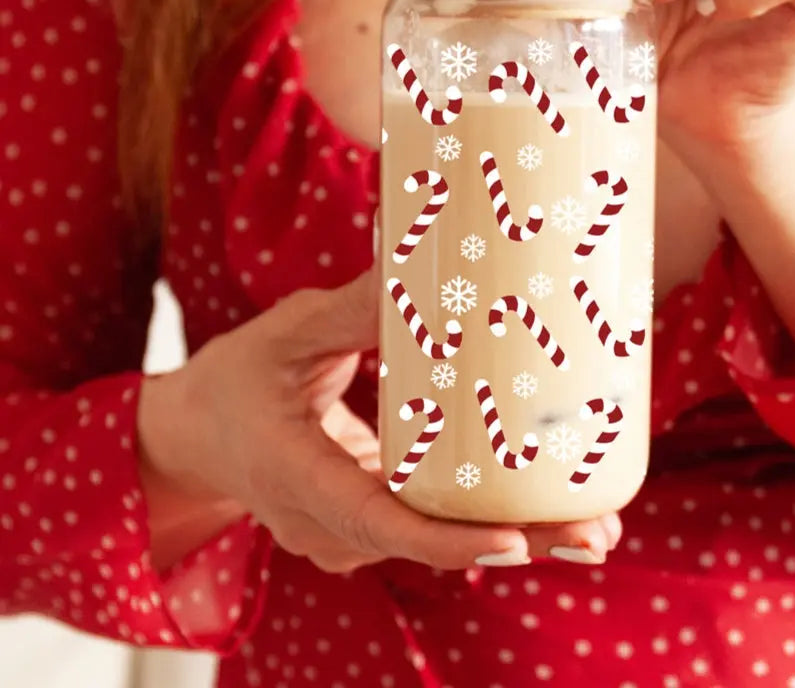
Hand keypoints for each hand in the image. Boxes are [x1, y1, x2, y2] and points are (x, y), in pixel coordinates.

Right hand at [138, 272, 620, 572]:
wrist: (198, 433)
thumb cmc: (236, 381)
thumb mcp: (288, 333)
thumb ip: (353, 306)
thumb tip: (417, 251)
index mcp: (298, 480)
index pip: (378, 524)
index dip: (448, 538)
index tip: (512, 539)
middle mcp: (328, 526)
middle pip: (431, 544)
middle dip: (516, 542)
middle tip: (595, 533)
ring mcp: (349, 533)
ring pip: (440, 542)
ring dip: (517, 536)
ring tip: (595, 527)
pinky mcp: (369, 521)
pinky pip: (433, 526)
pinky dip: (490, 519)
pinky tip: (552, 509)